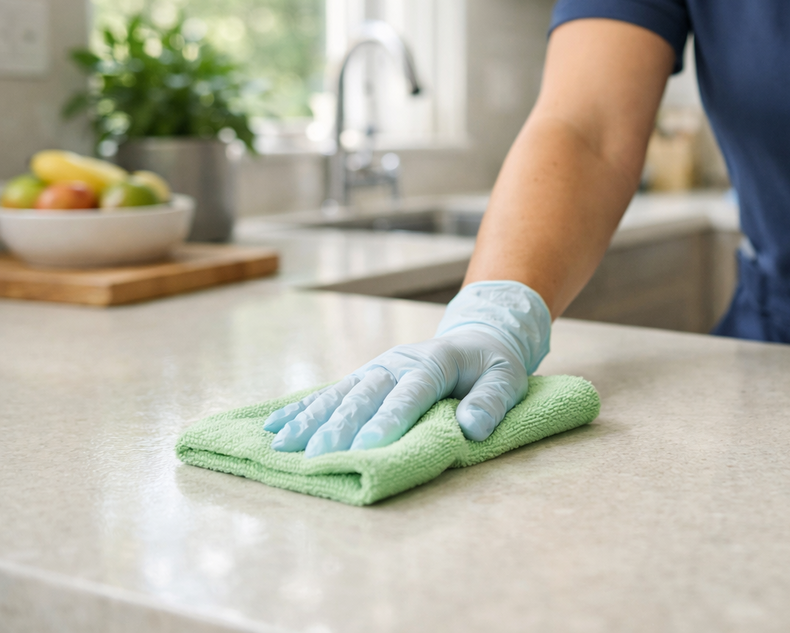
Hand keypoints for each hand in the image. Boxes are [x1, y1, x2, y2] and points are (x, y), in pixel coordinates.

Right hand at [263, 281, 550, 456]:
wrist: (477, 339)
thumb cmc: (492, 367)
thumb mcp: (507, 380)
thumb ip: (491, 402)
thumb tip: (473, 428)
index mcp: (436, 362)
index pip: (411, 393)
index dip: (389, 419)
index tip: (366, 447)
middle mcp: (399, 363)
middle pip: (367, 396)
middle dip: (341, 427)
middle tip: (316, 456)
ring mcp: (378, 369)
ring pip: (342, 395)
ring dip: (312, 420)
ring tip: (284, 446)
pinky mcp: (365, 378)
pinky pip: (331, 394)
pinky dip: (302, 410)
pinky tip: (275, 427)